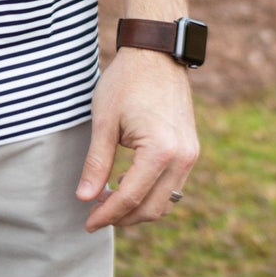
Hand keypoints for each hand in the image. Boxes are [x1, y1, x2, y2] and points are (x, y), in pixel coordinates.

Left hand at [76, 48, 198, 230]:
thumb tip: (84, 198)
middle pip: (152, 208)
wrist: (155, 53)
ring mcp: (190, 155)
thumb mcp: (104, 121)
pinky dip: (151, 193)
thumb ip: (96, 163)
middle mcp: (182, 158)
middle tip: (95, 214)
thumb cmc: (126, 81)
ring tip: (109, 202)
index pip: (130, 197)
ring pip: (166, 201)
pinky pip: (173, 185)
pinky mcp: (190, 149)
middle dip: (123, 218)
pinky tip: (127, 183)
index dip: (107, 214)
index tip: (88, 223)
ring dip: (138, 208)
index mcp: (160, 151)